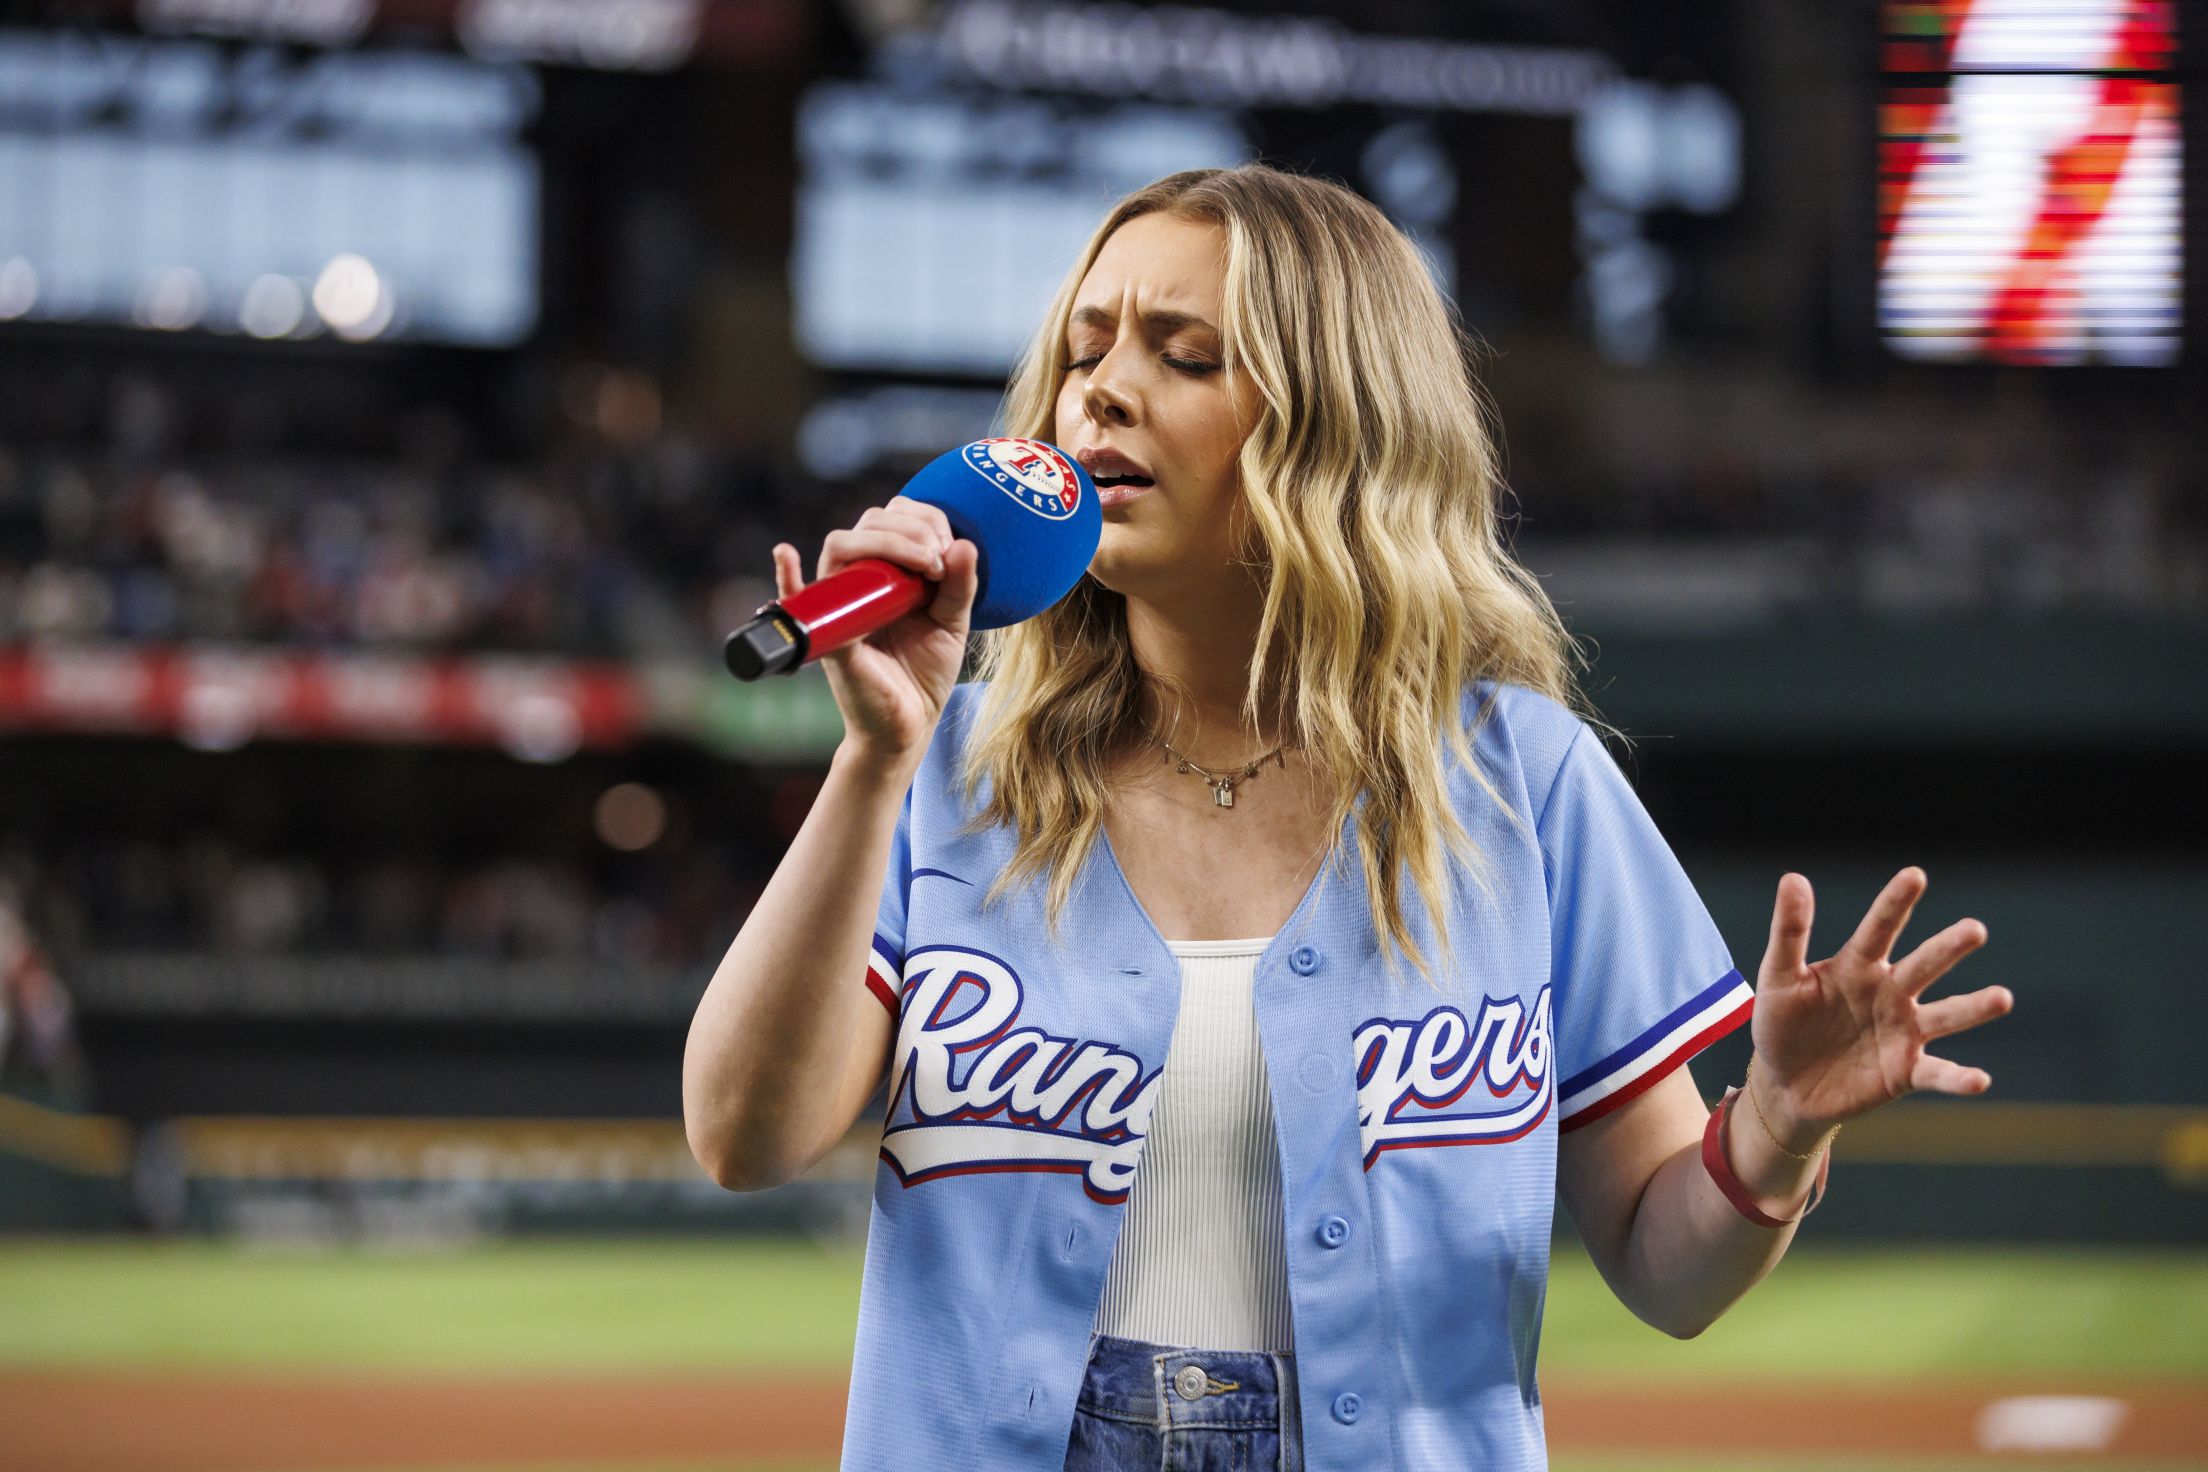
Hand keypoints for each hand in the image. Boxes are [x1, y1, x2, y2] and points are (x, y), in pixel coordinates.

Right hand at [776, 495, 979, 761]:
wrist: (909, 722)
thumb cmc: (925, 671)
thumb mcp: (952, 623)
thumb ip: (961, 585)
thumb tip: (964, 544)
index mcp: (889, 569)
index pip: (895, 516)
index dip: (924, 520)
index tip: (949, 550)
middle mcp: (860, 578)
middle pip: (869, 522)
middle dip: (912, 531)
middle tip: (937, 563)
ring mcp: (839, 602)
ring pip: (842, 546)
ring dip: (885, 542)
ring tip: (923, 565)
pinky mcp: (829, 634)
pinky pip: (795, 600)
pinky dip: (785, 576)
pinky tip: (785, 555)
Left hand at [1748, 867, 2012, 1148]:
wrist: (1784, 1085)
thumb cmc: (1782, 1024)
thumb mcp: (1778, 978)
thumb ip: (1789, 932)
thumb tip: (1794, 878)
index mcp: (1858, 965)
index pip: (1879, 928)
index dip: (1895, 903)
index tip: (1915, 875)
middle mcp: (1890, 993)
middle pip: (1923, 966)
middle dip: (1948, 948)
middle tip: (1974, 929)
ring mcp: (1902, 1032)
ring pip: (1945, 1016)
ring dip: (1974, 1008)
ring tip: (2002, 998)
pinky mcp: (1905, 1072)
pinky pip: (1937, 1074)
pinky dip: (1959, 1078)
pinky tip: (1979, 1080)